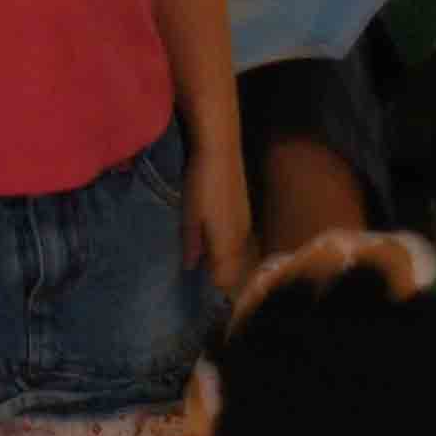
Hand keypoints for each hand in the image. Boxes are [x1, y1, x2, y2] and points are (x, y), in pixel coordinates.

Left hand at [187, 143, 253, 296]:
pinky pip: (237, 238)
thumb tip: (190, 267)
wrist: (220, 151)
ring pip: (236, 252)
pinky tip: (211, 230)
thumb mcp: (189, 216)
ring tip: (202, 250)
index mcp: (227, 243)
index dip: (212, 284)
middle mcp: (241, 238)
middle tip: (198, 268)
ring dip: (222, 256)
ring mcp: (245, 224)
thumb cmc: (202, 186)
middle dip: (218, 272)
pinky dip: (225, 241)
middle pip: (233, 267)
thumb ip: (191, 244)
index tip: (197, 284)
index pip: (224, 278)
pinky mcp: (244, 211)